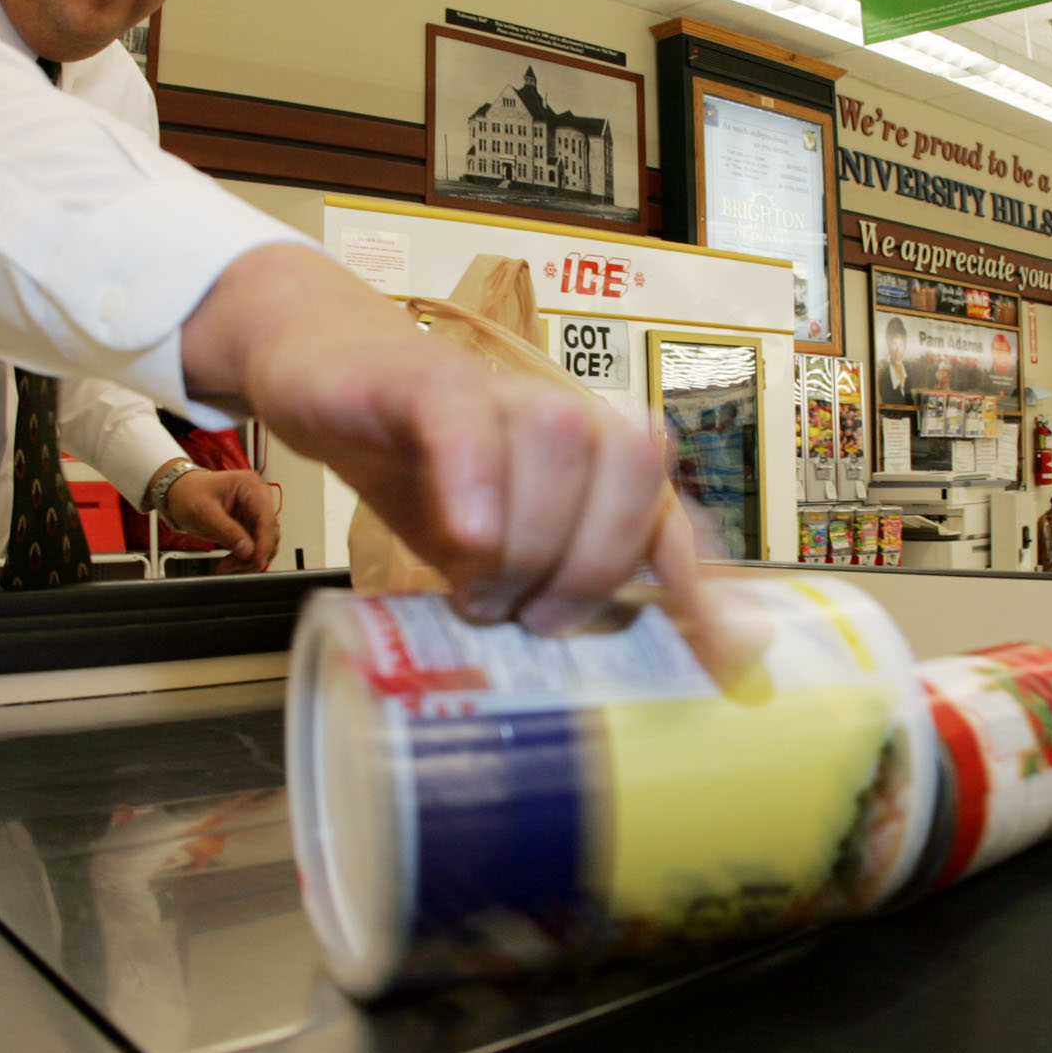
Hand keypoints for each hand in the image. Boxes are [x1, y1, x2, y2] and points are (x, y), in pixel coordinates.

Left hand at [162, 468, 279, 573]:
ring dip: (250, 559)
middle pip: (270, 534)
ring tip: (228, 565)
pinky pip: (256, 547)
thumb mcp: (203, 511)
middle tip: (233, 566)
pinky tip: (230, 562)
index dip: (264, 543)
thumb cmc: (187, 493)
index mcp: (249, 486)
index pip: (267, 519)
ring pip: (266, 544)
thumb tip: (247, 550)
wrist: (179, 493)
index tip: (255, 561)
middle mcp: (257, 498)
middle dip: (254, 555)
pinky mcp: (249, 525)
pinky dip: (245, 558)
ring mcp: (254, 513)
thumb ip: (226, 530)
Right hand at [179, 246, 739, 665]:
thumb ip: (547, 585)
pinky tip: (467, 533)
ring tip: (478, 593)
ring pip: (560, 446)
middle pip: (633, 477)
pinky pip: (468, 420)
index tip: (728, 659)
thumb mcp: (495, 546)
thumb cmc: (421, 470)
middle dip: (591, 566)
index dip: (704, 588)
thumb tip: (606, 673)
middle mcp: (566, 417)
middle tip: (534, 619)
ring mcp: (500, 392)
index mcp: (595, 463)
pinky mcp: (427, 379)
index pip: (671, 520)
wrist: (323, 379)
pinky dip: (477, 479)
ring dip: (526, 540)